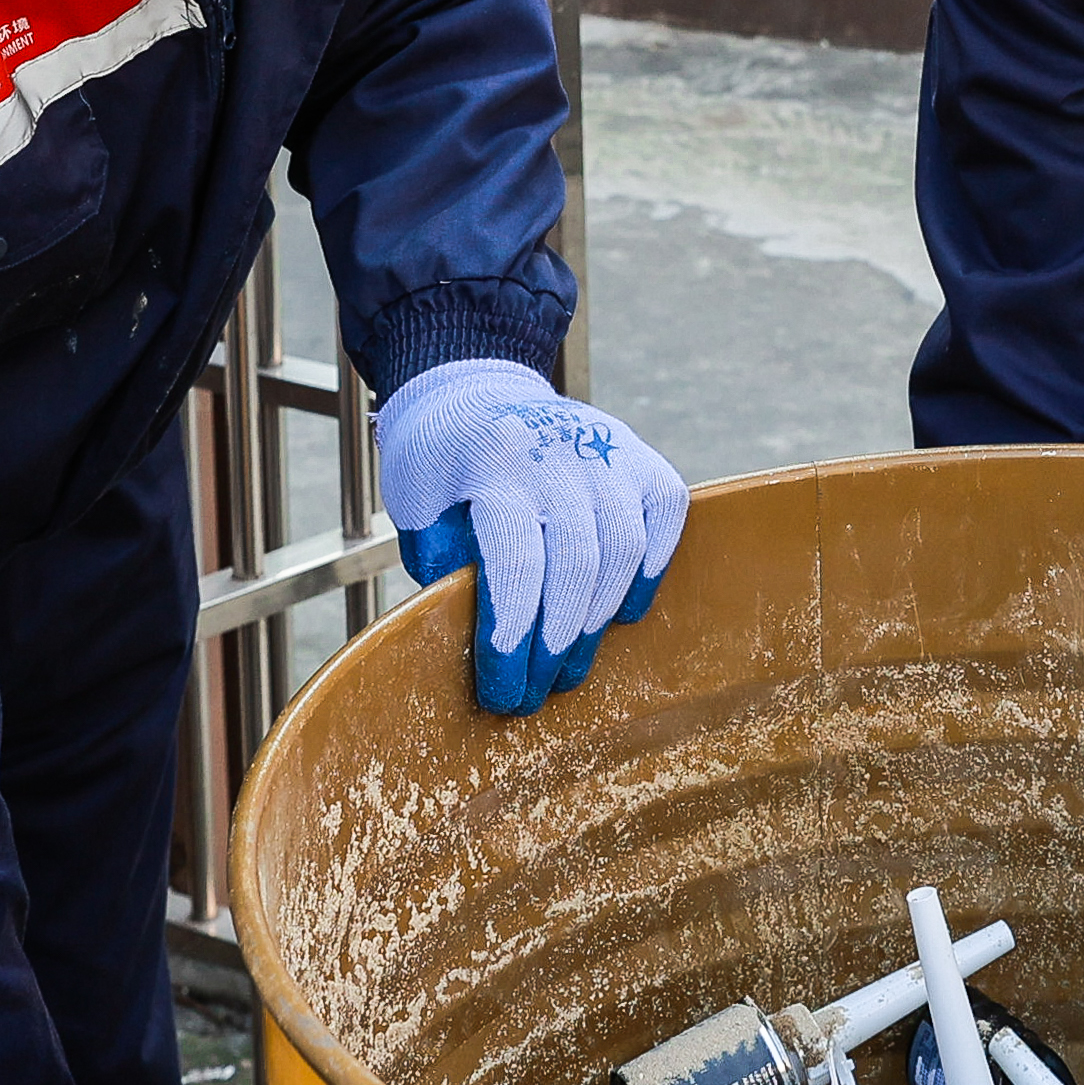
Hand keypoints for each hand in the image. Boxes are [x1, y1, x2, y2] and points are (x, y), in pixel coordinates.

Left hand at [373, 359, 687, 712]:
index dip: (512, 637)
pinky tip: (622, 612)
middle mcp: (557, 453)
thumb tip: (483, 639)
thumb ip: (447, 565)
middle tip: (535, 694)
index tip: (502, 690)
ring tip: (570, 667)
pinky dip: (649, 570)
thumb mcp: (418, 508)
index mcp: (492, 464)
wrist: (473, 390)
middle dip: (556, 644)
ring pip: (624, 547)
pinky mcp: (638, 455)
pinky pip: (666, 515)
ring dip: (598, 620)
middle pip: (576, 564)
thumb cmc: (438, 464)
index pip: (514, 564)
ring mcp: (605, 450)